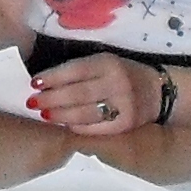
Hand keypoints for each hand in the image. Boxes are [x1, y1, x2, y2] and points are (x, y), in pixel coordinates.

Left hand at [33, 51, 157, 138]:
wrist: (158, 91)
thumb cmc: (123, 74)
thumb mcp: (105, 62)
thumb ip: (80, 70)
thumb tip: (46, 82)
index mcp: (108, 63)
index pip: (76, 70)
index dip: (53, 77)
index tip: (34, 83)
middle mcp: (116, 83)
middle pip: (77, 93)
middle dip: (51, 99)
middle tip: (32, 102)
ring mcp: (122, 106)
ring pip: (84, 113)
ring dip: (60, 115)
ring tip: (45, 115)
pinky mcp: (124, 124)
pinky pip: (95, 128)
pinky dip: (77, 127)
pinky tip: (66, 125)